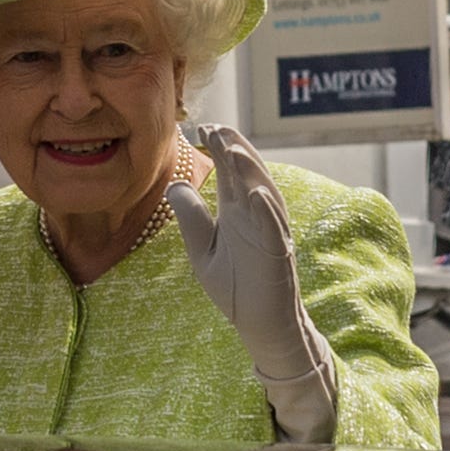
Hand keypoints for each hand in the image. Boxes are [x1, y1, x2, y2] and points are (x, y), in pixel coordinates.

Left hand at [168, 124, 340, 442]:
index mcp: (236, 211)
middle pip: (246, 175)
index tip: (201, 126)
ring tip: (234, 150)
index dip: (217, 149)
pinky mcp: (276, 255)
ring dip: (251, 172)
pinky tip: (257, 194)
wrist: (259, 323)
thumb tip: (173, 184)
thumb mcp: (202, 249)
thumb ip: (190, 217)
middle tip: (215, 127)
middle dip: (232, 150)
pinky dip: (267, 212)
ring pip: (263, 195)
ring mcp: (268, 233)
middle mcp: (254, 216)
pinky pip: (273, 231)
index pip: (228, 172)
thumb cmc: (235, 285)